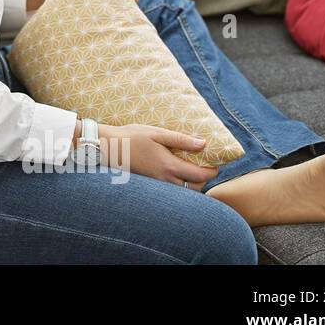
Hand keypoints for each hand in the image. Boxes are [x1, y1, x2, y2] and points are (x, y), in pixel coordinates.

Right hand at [99, 123, 219, 188]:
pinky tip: (175, 172)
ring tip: (191, 170)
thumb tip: (203, 143)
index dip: (212, 171)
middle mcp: (165, 179)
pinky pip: (171, 190)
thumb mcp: (157, 133)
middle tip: (205, 167)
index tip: (215, 164)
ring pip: (183, 191)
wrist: (108, 147)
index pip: (200, 176)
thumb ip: (181, 140)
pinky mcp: (150, 184)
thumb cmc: (132, 137)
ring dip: (191, 184)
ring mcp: (157, 184)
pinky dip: (179, 184)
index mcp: (169, 166)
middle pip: (194, 188)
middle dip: (203, 180)